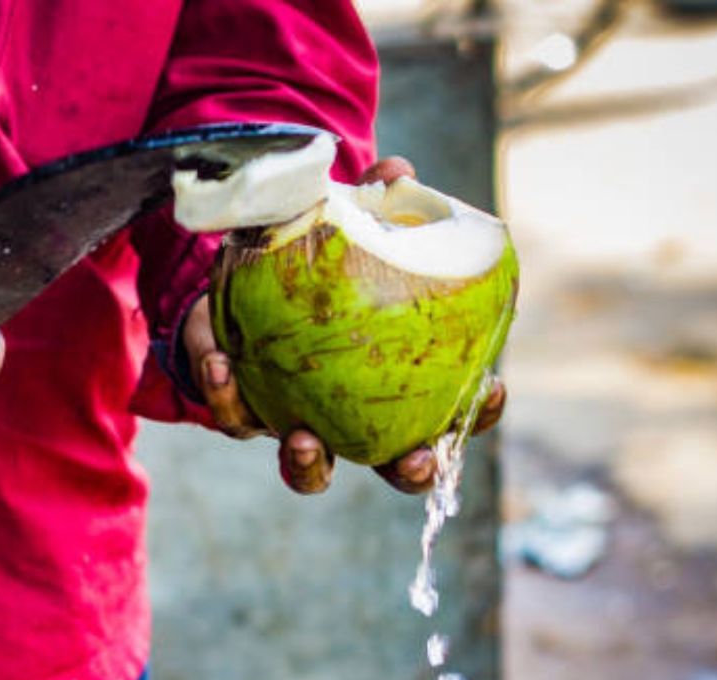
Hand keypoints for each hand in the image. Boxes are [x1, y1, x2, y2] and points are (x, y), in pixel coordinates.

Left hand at [183, 157, 506, 494]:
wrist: (237, 280)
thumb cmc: (314, 261)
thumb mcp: (344, 229)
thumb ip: (371, 203)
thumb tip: (400, 170)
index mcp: (390, 384)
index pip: (449, 412)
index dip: (477, 413)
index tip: (492, 388)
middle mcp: (347, 416)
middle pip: (388, 465)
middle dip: (406, 470)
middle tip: (416, 459)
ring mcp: (294, 420)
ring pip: (309, 470)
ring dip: (310, 463)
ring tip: (305, 437)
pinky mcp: (240, 407)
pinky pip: (234, 414)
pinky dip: (227, 393)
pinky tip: (224, 361)